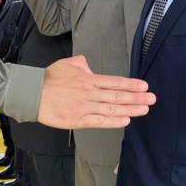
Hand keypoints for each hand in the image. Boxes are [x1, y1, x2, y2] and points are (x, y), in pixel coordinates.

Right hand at [37, 55, 155, 129]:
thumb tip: (89, 66)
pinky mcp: (78, 120)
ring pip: (112, 109)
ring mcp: (85, 107)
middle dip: (137, 97)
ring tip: (145, 109)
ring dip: (131, 109)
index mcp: (88, 79)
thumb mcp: (66, 64)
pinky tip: (126, 120)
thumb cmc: (48, 78)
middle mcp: (90, 93)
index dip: (130, 84)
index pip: (114, 82)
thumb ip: (80, 63)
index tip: (144, 86)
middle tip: (152, 98)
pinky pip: (100, 121)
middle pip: (117, 96)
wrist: (32, 94)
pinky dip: (114, 121)